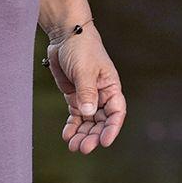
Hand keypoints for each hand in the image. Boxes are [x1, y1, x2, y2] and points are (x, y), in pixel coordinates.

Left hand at [44, 25, 126, 153]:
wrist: (65, 34)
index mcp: (111, 87)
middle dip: (93, 136)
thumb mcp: (84, 69)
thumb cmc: (81, 48)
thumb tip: (89, 112)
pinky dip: (72, 126)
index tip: (105, 142)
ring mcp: (88, 97)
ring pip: (88, 122)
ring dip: (82, 135)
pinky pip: (76, 116)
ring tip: (73, 147)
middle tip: (83, 148)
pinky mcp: (75, 96)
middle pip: (101, 121)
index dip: (112, 129)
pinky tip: (67, 135)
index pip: (116, 112)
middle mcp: (102, 95)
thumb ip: (87, 91)